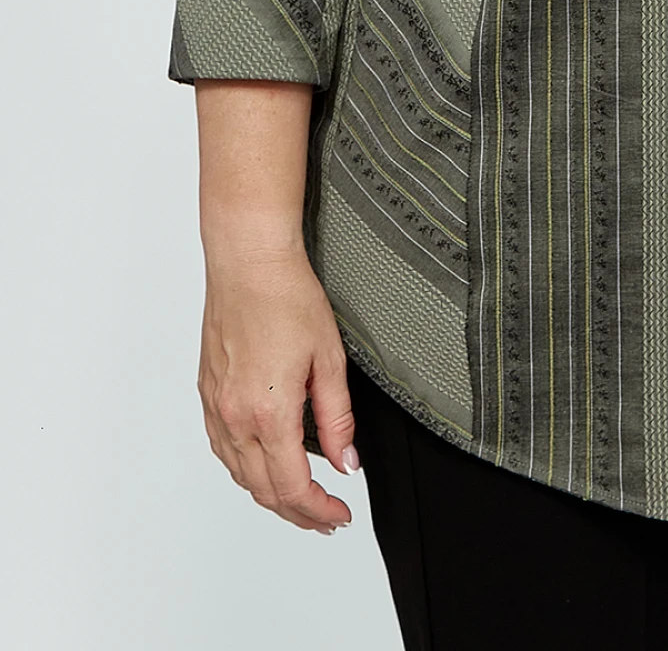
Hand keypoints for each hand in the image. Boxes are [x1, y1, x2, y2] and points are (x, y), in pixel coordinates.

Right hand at [198, 241, 358, 534]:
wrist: (247, 263)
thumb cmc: (287, 298)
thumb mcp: (329, 359)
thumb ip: (337, 418)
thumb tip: (346, 462)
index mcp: (268, 414)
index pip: (292, 486)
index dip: (318, 511)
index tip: (337, 517)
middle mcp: (235, 417)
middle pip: (263, 489)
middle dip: (297, 512)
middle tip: (324, 519)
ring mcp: (216, 407)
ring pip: (239, 474)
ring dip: (269, 494)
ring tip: (299, 500)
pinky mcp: (206, 393)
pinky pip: (223, 449)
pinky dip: (244, 469)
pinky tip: (262, 465)